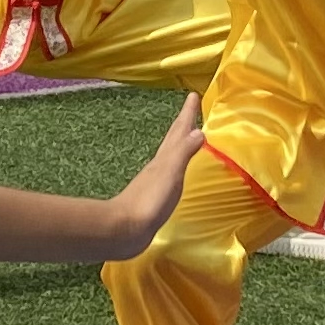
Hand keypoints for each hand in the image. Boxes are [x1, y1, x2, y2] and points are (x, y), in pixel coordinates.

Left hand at [96, 98, 207, 256]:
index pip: (178, 131)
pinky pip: (170, 173)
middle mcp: (159, 165)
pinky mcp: (155, 197)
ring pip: (171, 154)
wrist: (125, 229)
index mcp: (164, 158)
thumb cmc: (150, 200)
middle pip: (173, 139)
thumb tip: (199, 131)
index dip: (187, 114)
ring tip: (188, 137)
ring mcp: (155, 181)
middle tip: (191, 107)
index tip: (193, 95)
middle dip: (183, 123)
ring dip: (180, 143)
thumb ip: (183, 152)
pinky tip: (176, 173)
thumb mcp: (170, 173)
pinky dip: (177, 165)